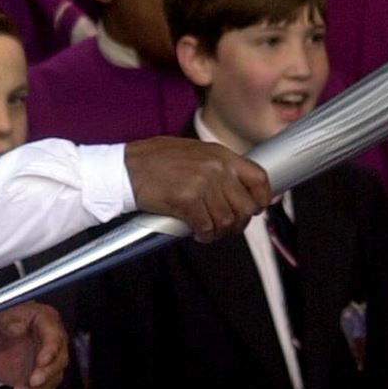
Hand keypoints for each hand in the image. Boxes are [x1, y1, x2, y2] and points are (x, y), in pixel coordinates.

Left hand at [0, 300, 67, 388]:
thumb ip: (5, 320)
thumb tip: (16, 326)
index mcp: (45, 320)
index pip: (55, 336)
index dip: (50, 350)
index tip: (41, 361)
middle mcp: (51, 341)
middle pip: (60, 360)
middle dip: (47, 374)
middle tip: (32, 381)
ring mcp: (47, 361)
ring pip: (54, 379)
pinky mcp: (40, 377)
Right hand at [124, 136, 271, 242]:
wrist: (126, 168)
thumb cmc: (155, 161)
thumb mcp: (194, 153)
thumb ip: (218, 167)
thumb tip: (237, 189)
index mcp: (221, 154)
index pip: (259, 177)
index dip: (262, 198)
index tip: (256, 209)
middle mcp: (216, 167)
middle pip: (245, 206)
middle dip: (238, 223)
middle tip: (226, 227)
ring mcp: (202, 183)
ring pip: (226, 220)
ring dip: (219, 232)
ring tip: (208, 231)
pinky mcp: (187, 200)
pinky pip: (206, 227)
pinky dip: (204, 235)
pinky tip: (197, 233)